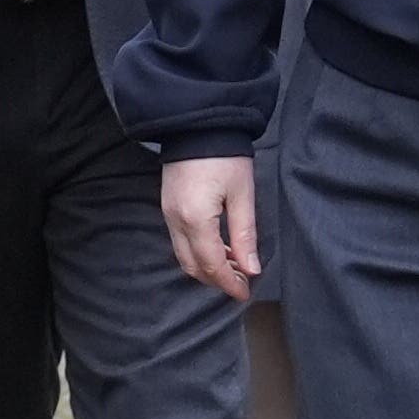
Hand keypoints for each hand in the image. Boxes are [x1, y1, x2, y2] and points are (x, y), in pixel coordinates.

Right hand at [161, 157, 260, 299]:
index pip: (212, 265)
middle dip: (216, 280)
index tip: (245, 293)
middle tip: (241, 283)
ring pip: (183, 256)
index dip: (229, 283)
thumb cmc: (225, 156)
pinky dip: (197, 252)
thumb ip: (245, 235)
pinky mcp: (167, 207)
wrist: (197, 125)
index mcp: (196, 219)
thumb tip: (251, 269)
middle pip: (192, 266)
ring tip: (233, 266)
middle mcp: (175, 221)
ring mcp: (167, 214)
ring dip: (206, 267)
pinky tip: (218, 248)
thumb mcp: (242, 195)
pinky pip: (179, 241)